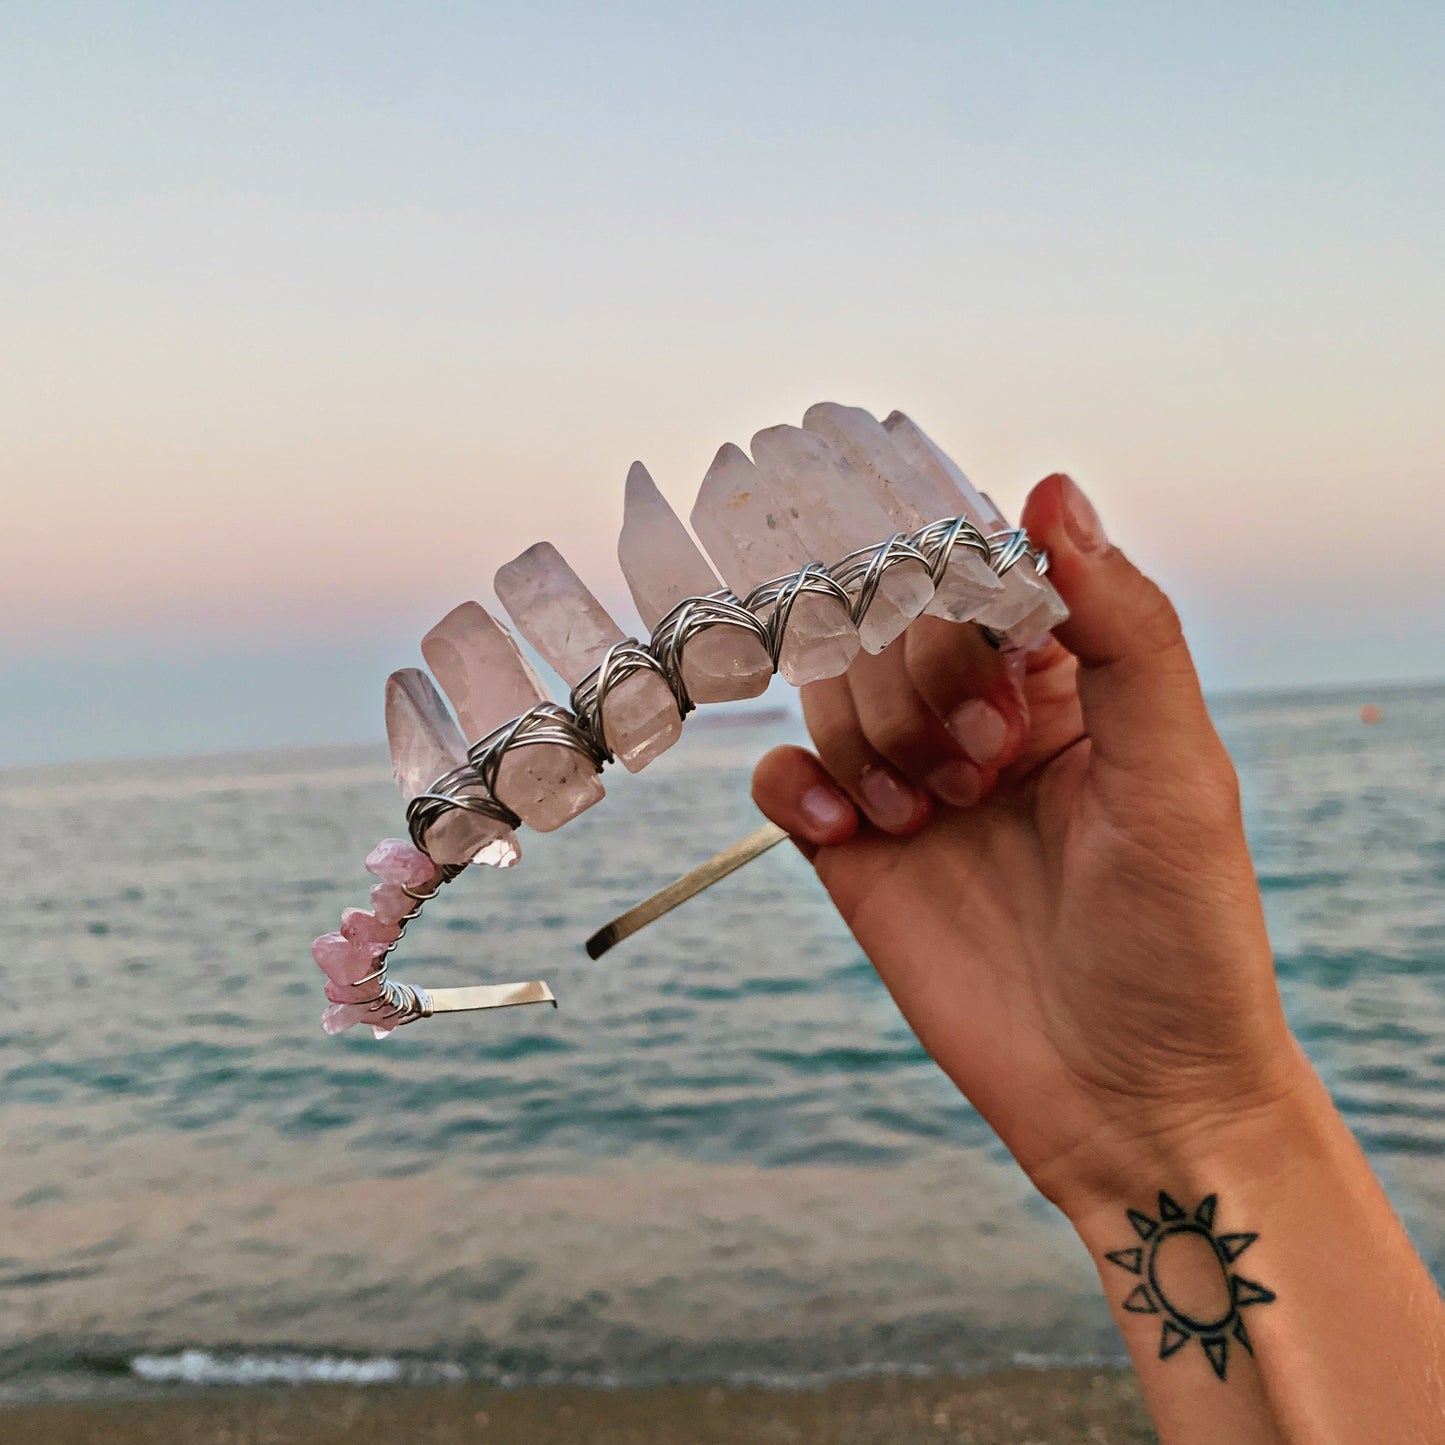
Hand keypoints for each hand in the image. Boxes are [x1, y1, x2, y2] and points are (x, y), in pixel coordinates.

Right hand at [751, 474, 1311, 1218]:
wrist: (1128, 1098)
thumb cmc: (1182, 939)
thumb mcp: (1176, 772)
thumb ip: (1123, 629)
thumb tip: (1057, 491)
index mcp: (1068, 681)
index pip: (978, 573)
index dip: (952, 575)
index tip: (945, 601)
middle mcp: (981, 717)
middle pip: (889, 625)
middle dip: (918, 679)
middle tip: (979, 765)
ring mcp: (910, 781)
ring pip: (830, 689)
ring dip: (867, 736)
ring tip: (926, 816)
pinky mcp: (853, 852)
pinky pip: (783, 775)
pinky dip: (795, 786)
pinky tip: (845, 832)